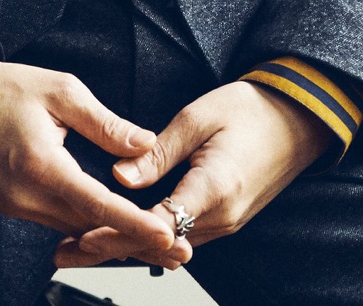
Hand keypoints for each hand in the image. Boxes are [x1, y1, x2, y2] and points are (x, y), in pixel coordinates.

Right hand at [0, 51, 188, 270]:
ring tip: (156, 243)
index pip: (97, 204)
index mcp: (42, 165)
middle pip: (90, 229)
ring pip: (74, 231)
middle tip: (178, 251)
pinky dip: (87, 227)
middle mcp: (27, 196)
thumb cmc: (4, 88)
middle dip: (135, 242)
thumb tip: (145, 144)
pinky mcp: (12, 206)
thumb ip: (105, 122)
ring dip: (113, 238)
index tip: (167, 237)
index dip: (135, 224)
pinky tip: (113, 227)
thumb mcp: (60, 89)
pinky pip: (57, 223)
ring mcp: (17, 206)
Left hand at [53, 78, 333, 267]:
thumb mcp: (199, 117)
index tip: (81, 233)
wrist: (298, 120)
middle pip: (156, 244)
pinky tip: (121, 233)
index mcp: (214, 189)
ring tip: (80, 247)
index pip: (156, 224)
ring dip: (125, 246)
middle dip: (109, 249)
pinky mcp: (225, 218)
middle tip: (64, 252)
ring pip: (166, 245)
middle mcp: (221, 217)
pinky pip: (182, 235)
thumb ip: (158, 152)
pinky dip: (148, 237)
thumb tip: (119, 176)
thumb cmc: (252, 110)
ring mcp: (226, 222)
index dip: (116, 231)